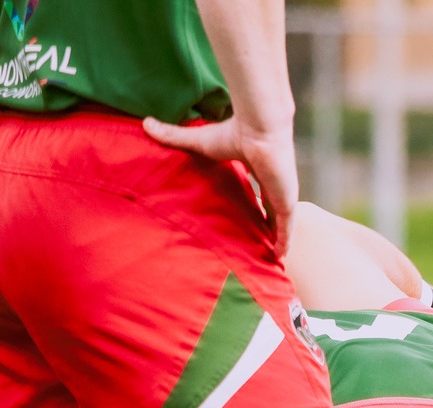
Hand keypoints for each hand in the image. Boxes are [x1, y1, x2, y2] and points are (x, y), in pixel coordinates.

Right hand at [144, 115, 299, 255]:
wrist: (257, 130)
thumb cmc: (233, 132)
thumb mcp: (199, 141)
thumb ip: (174, 137)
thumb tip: (145, 123)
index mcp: (260, 172)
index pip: (262, 194)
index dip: (260, 208)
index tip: (253, 221)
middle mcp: (274, 185)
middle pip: (274, 212)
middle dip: (270, 228)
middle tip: (262, 244)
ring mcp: (282, 194)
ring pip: (282, 224)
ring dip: (277, 240)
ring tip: (271, 257)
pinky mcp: (287, 202)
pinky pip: (286, 229)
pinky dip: (284, 243)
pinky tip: (279, 257)